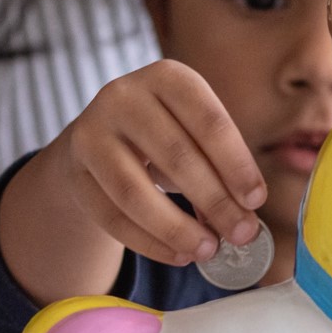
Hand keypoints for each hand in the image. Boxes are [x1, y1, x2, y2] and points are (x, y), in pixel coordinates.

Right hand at [50, 59, 266, 265]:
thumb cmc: (163, 138)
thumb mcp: (194, 135)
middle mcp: (124, 96)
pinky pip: (111, 216)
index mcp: (167, 77)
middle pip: (175, 156)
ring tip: (208, 250)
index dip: (236, 164)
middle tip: (241, 234)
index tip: (257, 201)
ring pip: (135, 191)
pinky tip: (177, 255)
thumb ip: (219, 170)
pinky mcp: (74, 171)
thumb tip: (242, 221)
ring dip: (177, 228)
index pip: (209, 122)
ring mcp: (91, 132)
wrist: (98, 141)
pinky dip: (149, 242)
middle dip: (214, 201)